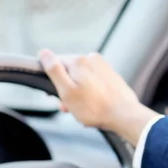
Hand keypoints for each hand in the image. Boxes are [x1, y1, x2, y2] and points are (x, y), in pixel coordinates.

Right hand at [39, 49, 159, 144]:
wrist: (124, 115)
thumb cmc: (94, 108)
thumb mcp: (67, 91)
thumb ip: (54, 71)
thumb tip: (44, 52)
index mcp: (78, 61)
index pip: (55, 65)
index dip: (53, 82)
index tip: (56, 96)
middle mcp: (91, 59)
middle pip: (69, 73)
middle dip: (67, 90)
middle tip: (70, 108)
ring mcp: (103, 66)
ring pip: (82, 79)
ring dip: (78, 94)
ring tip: (83, 110)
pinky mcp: (111, 76)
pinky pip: (93, 83)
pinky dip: (90, 94)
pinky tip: (93, 107)